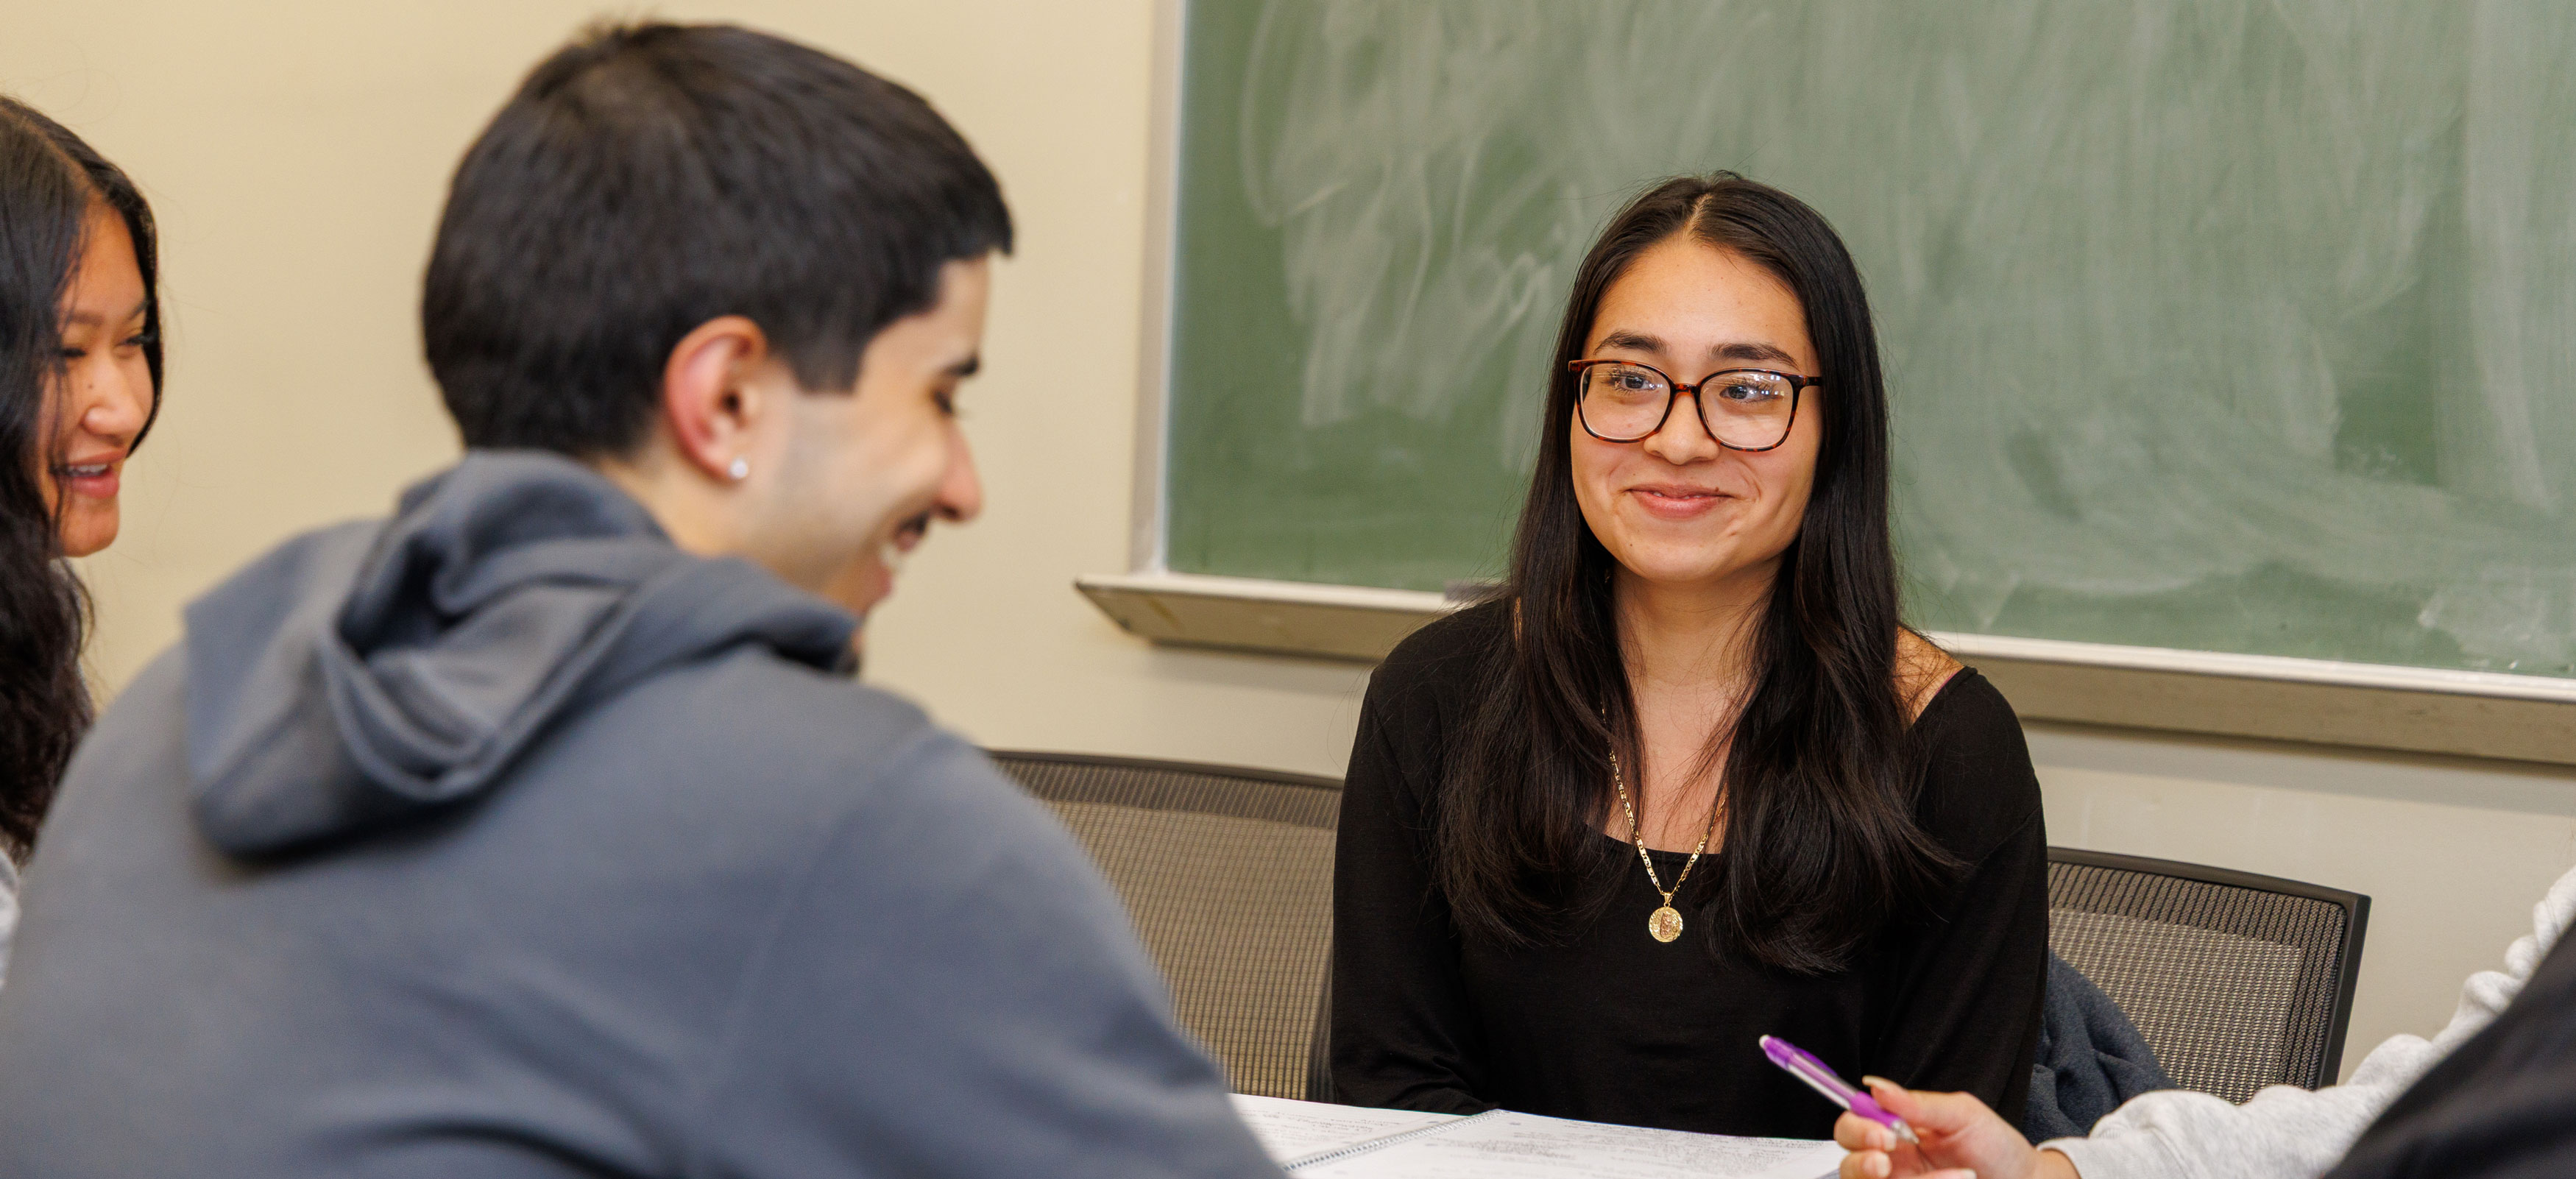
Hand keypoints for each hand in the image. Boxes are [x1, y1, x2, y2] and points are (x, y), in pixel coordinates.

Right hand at [1834, 1077, 2076, 1178]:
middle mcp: (1893, 1165)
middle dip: (1861, 1161)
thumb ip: (1918, 1103)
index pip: (1852, 1127)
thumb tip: (1875, 1085)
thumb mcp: (1962, 1114)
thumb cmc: (1997, 1146)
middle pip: (1848, 1165)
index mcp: (1896, 1133)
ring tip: (1955, 1176)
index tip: (1882, 1132)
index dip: (1856, 1129)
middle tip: (1887, 1160)